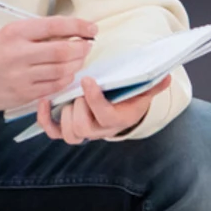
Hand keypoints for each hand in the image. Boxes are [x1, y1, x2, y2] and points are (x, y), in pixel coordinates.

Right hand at [0, 17, 97, 113]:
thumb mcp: (12, 33)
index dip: (79, 27)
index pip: (55, 25)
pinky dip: (66, 79)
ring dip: (76, 64)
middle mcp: (19, 53)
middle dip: (82, 48)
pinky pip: (54, 87)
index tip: (92, 29)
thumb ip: (39, 32)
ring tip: (79, 59)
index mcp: (17, 32)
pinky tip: (68, 74)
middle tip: (87, 46)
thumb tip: (73, 32)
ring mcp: (21, 76)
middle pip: (62, 51)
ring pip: (62, 70)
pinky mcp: (23, 94)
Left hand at [38, 75, 172, 144]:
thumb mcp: (142, 91)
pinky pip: (53, 131)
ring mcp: (83, 131)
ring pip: (69, 133)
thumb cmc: (129, 97)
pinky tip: (44, 101)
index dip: (94, 100)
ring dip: (64, 113)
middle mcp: (100, 130)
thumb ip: (152, 85)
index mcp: (118, 120)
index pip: (104, 116)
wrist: (120, 111)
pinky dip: (45, 119)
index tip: (88, 80)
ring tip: (67, 97)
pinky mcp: (68, 129)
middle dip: (77, 106)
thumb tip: (166, 77)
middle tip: (78, 89)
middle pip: (83, 127)